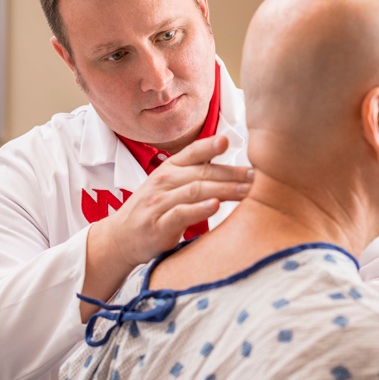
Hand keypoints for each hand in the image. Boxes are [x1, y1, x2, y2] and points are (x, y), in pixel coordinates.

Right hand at [80, 135, 251, 320]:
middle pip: (203, 173)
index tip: (230, 141)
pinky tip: (216, 206)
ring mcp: (159, 202)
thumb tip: (237, 170)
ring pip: (195, 190)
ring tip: (246, 191)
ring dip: (224, 189)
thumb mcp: (171, 186)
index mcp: (170, 169)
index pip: (193, 152)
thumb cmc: (154, 210)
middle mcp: (164, 181)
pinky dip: (199, 209)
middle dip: (232, 173)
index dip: (210, 145)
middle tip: (257, 177)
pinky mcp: (158, 225)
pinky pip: (180, 214)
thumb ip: (197, 175)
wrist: (120, 238)